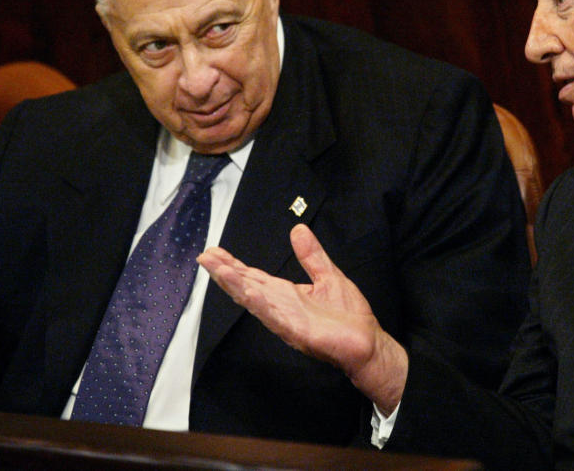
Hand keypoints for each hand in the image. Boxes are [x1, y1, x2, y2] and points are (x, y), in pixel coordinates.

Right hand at [198, 223, 407, 412]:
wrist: (368, 345)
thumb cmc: (349, 317)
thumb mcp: (328, 276)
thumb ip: (312, 256)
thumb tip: (298, 229)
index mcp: (286, 295)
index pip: (254, 277)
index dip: (234, 265)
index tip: (214, 252)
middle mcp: (281, 307)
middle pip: (247, 287)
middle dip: (225, 273)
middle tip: (205, 257)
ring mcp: (287, 320)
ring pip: (255, 301)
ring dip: (235, 286)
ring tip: (217, 269)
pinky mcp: (298, 332)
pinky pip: (276, 317)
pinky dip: (261, 304)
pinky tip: (248, 292)